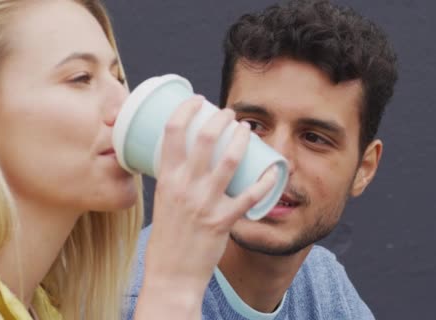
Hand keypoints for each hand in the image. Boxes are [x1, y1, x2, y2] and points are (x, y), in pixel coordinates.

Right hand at [135, 96, 276, 318]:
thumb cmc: (167, 236)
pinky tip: (272, 171)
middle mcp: (184, 186)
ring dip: (242, 138)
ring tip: (246, 129)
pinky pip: (250, 196)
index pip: (173, 132)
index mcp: (166, 179)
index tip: (197, 100)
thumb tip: (184, 157)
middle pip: (205, 138)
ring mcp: (204, 203)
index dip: (187, 109)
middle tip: (229, 113)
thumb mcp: (162, 200)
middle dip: (220, 117)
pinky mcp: (222, 221)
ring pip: (229, 159)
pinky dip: (265, 181)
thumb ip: (173, 178)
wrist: (171, 273)